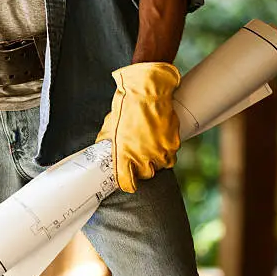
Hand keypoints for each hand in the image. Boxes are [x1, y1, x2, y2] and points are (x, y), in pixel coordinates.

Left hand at [96, 62, 180, 192]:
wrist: (147, 92)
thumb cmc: (126, 107)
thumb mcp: (110, 127)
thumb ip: (108, 142)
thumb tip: (103, 148)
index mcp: (124, 155)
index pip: (126, 182)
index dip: (127, 184)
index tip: (127, 182)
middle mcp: (143, 156)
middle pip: (146, 175)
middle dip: (143, 168)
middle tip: (139, 158)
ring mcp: (160, 151)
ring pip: (162, 165)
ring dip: (157, 159)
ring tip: (150, 146)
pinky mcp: (173, 143)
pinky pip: (171, 154)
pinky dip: (167, 150)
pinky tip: (160, 139)